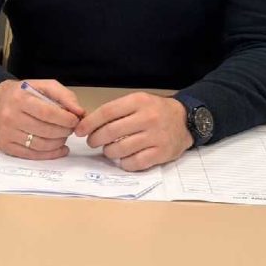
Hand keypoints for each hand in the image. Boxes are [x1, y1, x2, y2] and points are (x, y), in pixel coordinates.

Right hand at [0, 79, 85, 159]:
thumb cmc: (23, 93)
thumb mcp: (43, 86)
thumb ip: (64, 96)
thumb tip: (81, 113)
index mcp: (20, 99)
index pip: (47, 113)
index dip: (65, 119)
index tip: (76, 120)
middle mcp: (10, 116)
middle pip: (45, 131)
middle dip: (64, 131)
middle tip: (71, 128)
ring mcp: (7, 133)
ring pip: (40, 145)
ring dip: (59, 143)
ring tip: (64, 136)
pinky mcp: (6, 146)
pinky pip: (32, 155)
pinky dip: (50, 154)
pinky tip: (60, 148)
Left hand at [75, 92, 191, 171]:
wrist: (186, 120)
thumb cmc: (156, 110)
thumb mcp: (137, 102)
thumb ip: (116, 111)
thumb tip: (89, 124)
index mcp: (138, 102)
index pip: (107, 112)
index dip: (90, 123)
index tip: (80, 130)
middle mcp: (147, 118)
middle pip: (111, 132)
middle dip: (95, 139)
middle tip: (92, 142)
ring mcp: (155, 137)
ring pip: (121, 149)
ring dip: (108, 152)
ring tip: (108, 150)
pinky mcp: (162, 153)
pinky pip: (135, 163)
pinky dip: (124, 163)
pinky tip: (123, 159)